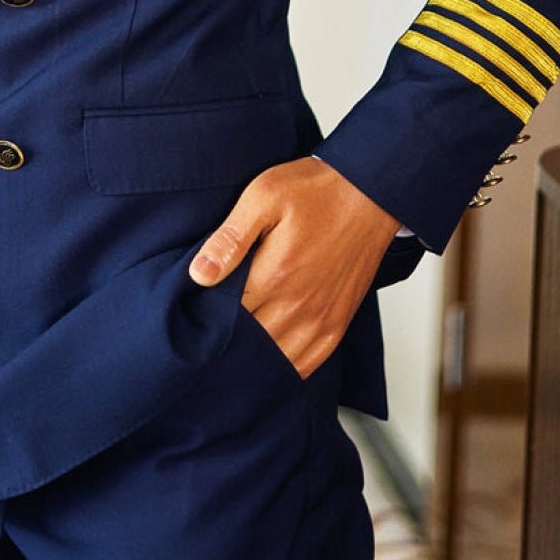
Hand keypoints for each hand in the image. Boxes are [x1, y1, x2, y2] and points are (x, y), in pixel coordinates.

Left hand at [187, 157, 399, 377]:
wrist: (369, 192)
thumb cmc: (315, 191)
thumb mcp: (263, 196)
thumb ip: (231, 238)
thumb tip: (199, 274)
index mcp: (274, 276)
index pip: (225, 318)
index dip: (204, 320)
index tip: (190, 316)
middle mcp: (299, 306)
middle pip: (248, 345)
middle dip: (223, 342)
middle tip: (203, 336)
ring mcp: (321, 320)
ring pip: (276, 362)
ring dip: (252, 360)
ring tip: (229, 350)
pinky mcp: (337, 324)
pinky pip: (306, 364)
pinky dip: (283, 369)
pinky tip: (266, 362)